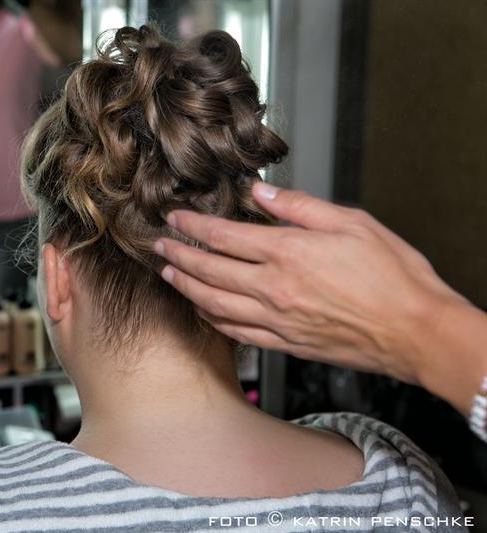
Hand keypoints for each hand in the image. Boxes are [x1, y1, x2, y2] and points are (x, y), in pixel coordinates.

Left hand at [153, 182, 465, 386]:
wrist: (415, 332)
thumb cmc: (393, 277)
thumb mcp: (351, 222)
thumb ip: (299, 206)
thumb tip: (261, 191)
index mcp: (288, 252)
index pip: (223, 236)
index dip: (192, 226)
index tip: (173, 219)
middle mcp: (274, 288)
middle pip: (209, 271)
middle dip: (179, 255)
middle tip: (159, 246)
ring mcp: (276, 320)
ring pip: (214, 304)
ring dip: (187, 287)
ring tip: (169, 275)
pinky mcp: (284, 343)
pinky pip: (236, 333)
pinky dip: (213, 320)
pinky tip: (203, 312)